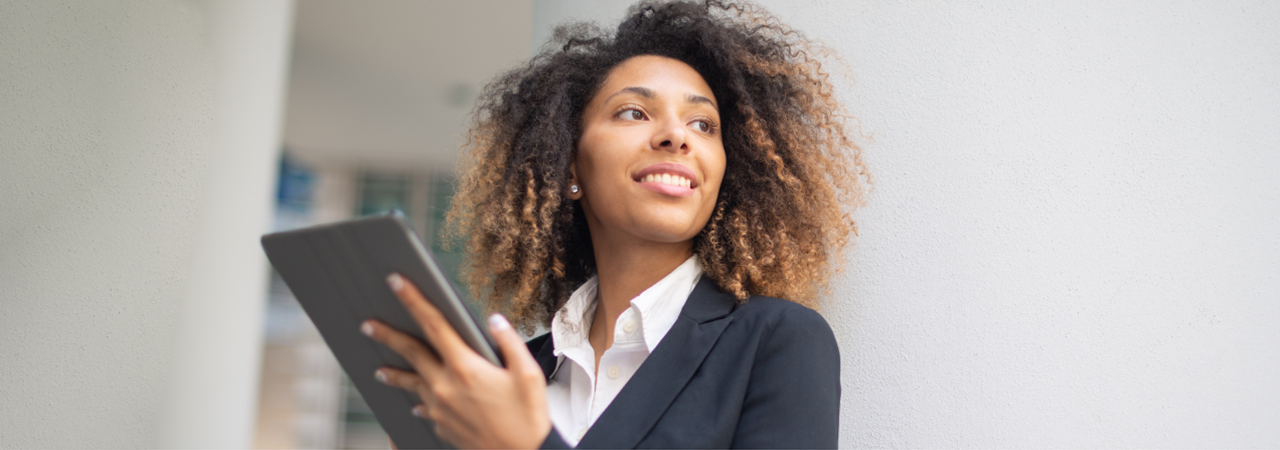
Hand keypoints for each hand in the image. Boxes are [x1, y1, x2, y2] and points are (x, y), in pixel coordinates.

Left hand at [362, 273, 550, 448]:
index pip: (433, 325)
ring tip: (379, 370)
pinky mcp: (441, 426)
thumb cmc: (528, 418)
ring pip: (410, 384)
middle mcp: (446, 386)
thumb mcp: (528, 374)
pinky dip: (418, 401)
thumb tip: (493, 321)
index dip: (413, 300)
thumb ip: (509, 342)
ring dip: (394, 374)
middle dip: (387, 336)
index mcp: (466, 367)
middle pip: (410, 353)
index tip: (397, 283)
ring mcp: (440, 408)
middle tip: (368, 325)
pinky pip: (424, 408)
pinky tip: (416, 402)